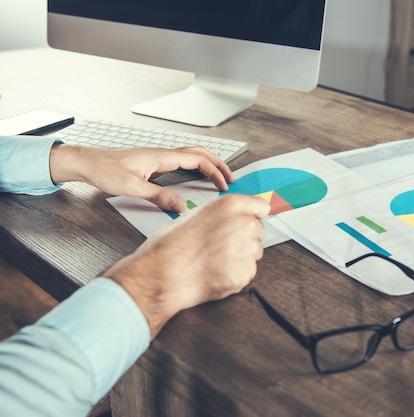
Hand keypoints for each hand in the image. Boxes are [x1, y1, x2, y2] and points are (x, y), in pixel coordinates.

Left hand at [49, 144, 234, 211]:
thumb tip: (182, 205)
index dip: (216, 171)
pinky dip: (195, 168)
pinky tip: (194, 178)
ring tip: (218, 177)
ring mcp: (159, 157)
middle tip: (231, 178)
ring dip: (208, 165)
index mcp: (162, 157)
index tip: (225, 184)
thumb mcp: (132, 188)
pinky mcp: (153, 163)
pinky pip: (182, 162)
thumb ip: (159, 197)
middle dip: (218, 164)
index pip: (199, 159)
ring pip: (191, 156)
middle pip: (200, 153)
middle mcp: (163, 154)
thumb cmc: (105, 170)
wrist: (88, 162)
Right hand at [103, 193, 269, 337]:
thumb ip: (221, 215)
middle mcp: (244, 224)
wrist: (162, 274)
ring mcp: (247, 250)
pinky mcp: (245, 273)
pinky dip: (235, 274)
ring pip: (254, 252)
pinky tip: (215, 273)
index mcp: (232, 205)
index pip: (262, 207)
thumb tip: (232, 220)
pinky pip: (248, 272)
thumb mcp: (196, 215)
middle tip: (221, 246)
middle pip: (258, 231)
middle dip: (245, 238)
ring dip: (241, 256)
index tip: (247, 222)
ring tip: (214, 260)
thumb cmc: (171, 245)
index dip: (252, 216)